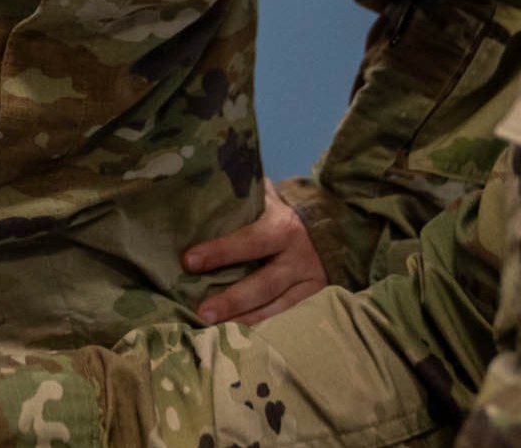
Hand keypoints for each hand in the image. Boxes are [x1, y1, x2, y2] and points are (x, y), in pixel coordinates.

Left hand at [182, 186, 326, 326]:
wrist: (331, 228)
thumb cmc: (280, 213)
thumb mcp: (266, 198)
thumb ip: (241, 195)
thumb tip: (198, 180)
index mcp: (282, 226)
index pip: (249, 240)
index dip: (220, 251)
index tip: (189, 261)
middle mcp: (298, 257)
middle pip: (263, 284)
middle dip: (232, 300)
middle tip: (201, 313)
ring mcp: (309, 282)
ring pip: (276, 308)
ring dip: (244, 322)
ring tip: (215, 333)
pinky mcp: (314, 300)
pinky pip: (288, 320)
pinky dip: (264, 330)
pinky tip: (240, 340)